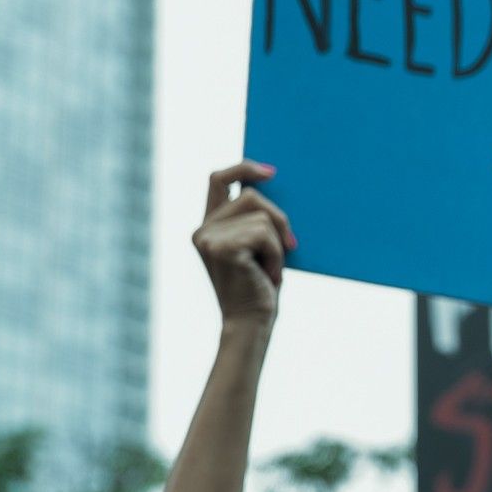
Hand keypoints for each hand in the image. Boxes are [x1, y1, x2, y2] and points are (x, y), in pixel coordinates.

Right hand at [195, 161, 295, 326]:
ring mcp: (208, 238)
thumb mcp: (258, 246)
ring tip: (269, 269)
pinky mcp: (221, 248)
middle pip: (250, 195)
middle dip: (278, 218)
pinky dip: (275, 254)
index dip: (244, 167)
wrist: (252, 323)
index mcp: (209, 226)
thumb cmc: (260, 286)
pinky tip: (267, 275)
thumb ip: (256, 219)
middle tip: (289, 246)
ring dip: (277, 243)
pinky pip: (264, 234)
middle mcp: (202, 229)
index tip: (272, 173)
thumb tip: (276, 182)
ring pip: (261, 217)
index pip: (218, 179)